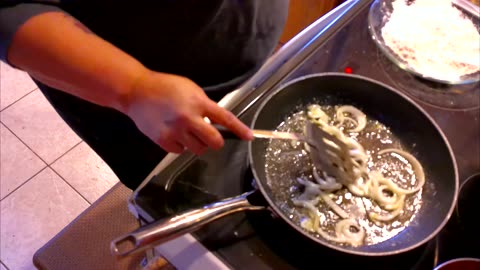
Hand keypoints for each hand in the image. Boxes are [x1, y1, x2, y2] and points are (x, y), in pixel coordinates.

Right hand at [125, 71, 252, 154]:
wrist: (137, 92)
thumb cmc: (166, 87)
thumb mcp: (190, 90)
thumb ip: (204, 105)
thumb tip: (215, 122)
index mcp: (198, 103)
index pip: (225, 118)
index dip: (239, 129)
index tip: (249, 137)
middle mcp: (189, 119)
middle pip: (213, 142)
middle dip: (215, 141)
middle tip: (209, 136)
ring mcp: (176, 131)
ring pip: (198, 149)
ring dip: (197, 143)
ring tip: (186, 131)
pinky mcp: (164, 141)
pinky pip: (181, 151)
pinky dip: (180, 146)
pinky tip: (173, 134)